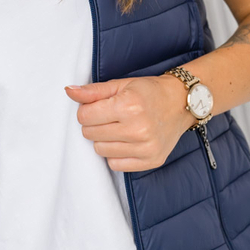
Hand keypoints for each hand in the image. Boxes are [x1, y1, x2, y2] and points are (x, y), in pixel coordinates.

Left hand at [64, 74, 193, 171]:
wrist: (180, 103)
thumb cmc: (149, 92)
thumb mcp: (121, 85)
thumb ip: (93, 91)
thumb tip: (69, 91)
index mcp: (129, 106)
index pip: (85, 117)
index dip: (87, 111)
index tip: (99, 107)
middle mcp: (138, 129)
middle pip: (90, 134)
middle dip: (94, 125)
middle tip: (110, 117)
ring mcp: (146, 147)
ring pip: (100, 150)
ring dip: (104, 140)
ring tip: (119, 128)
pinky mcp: (151, 160)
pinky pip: (115, 164)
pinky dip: (116, 154)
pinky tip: (127, 141)